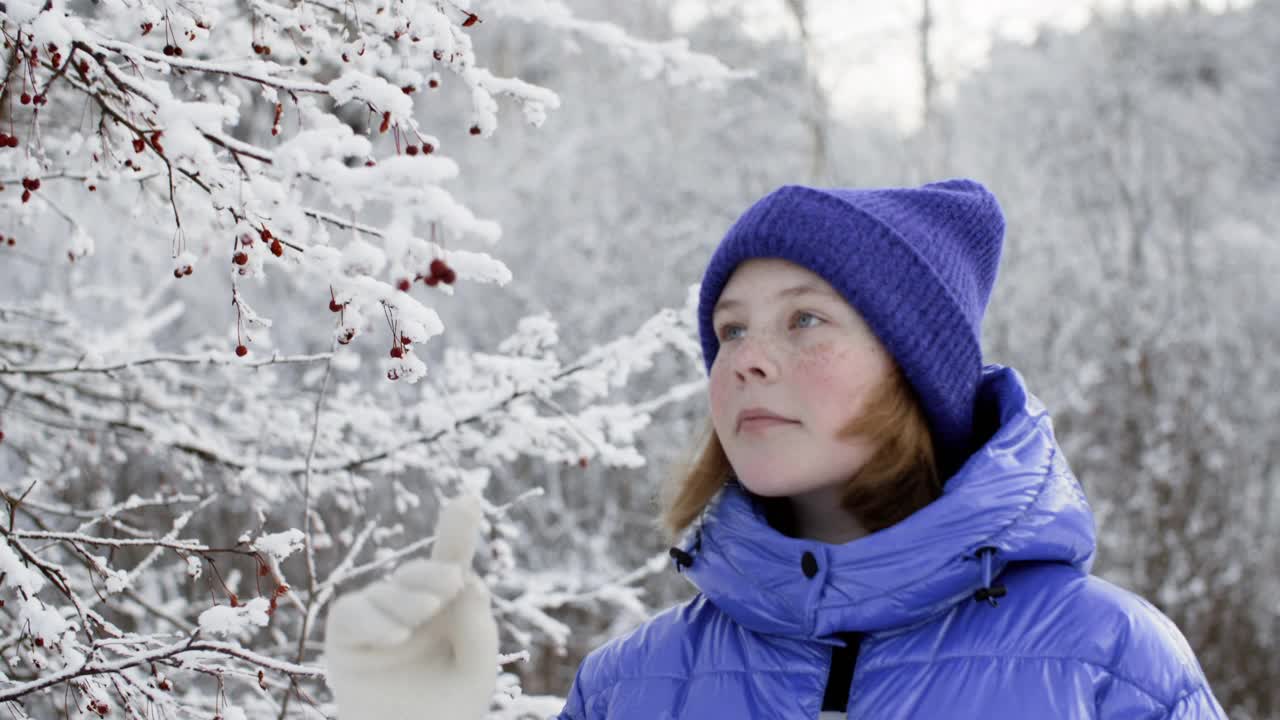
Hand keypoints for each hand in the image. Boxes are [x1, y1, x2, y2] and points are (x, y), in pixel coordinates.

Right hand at [324, 494, 498, 719]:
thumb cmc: (450, 706)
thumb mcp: (479, 666)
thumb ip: (478, 624)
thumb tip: (466, 579)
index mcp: (448, 605)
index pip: (453, 559)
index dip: (458, 528)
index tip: (467, 499)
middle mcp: (411, 604)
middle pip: (421, 571)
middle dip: (434, 572)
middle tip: (452, 582)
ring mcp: (376, 618)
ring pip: (388, 591)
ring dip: (409, 600)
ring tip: (425, 616)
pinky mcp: (345, 636)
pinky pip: (355, 614)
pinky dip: (376, 622)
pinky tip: (397, 635)